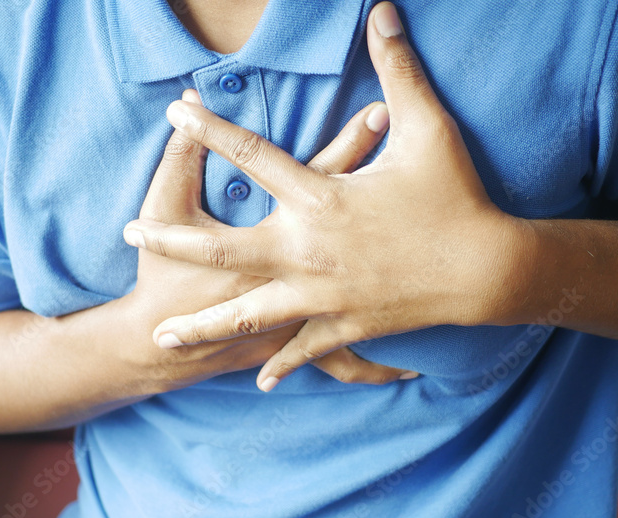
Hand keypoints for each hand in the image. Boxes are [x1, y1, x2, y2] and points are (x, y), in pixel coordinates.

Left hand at [122, 2, 530, 390]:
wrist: (488, 271)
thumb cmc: (457, 197)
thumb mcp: (430, 128)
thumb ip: (401, 68)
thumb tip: (386, 9)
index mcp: (323, 199)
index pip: (253, 156)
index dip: (211, 129)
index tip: (175, 110)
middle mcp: (310, 251)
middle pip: (224, 249)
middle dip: (172, 242)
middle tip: (129, 236)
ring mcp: (323, 295)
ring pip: (248, 314)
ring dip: (202, 326)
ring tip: (163, 335)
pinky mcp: (346, 325)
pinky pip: (305, 349)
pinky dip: (283, 365)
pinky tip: (258, 381)